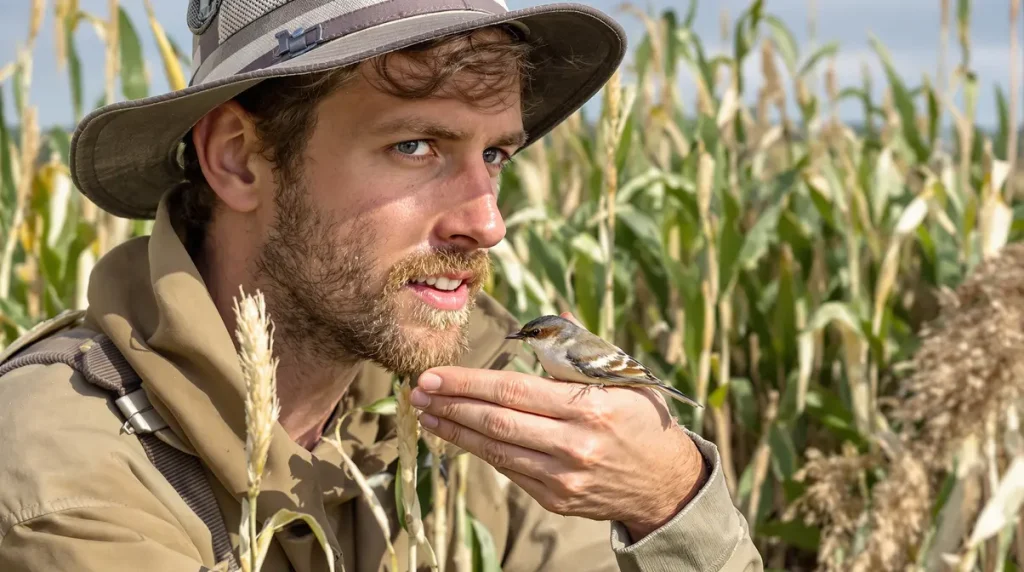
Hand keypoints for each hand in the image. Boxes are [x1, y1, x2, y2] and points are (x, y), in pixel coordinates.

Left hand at [410, 346, 708, 539]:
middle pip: (497, 422)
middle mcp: (573, 445)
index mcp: (589, 407)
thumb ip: (583, 351)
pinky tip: (460, 435)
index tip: (435, 375)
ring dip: (455, 431)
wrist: (667, 482)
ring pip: (496, 450)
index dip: (468, 383)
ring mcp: (563, 477)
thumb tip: (555, 316)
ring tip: (427, 413)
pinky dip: (482, 451)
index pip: (514, 391)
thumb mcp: (624, 378)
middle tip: (418, 391)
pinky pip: (510, 471)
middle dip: (451, 405)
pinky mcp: (556, 499)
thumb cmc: (642, 420)